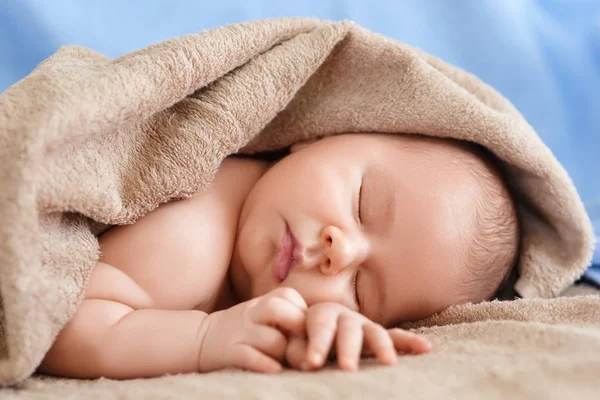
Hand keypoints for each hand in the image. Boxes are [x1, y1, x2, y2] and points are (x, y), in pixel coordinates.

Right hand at [197, 287, 306, 372]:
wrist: (203, 339)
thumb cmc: (247, 330)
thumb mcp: (265, 315)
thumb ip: (290, 317)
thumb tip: (321, 334)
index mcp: (262, 301)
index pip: (290, 296)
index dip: (303, 313)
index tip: (303, 329)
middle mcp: (251, 313)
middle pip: (279, 309)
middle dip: (298, 328)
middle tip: (304, 346)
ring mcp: (240, 332)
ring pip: (271, 338)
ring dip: (283, 352)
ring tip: (286, 362)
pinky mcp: (230, 352)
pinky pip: (250, 356)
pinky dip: (265, 364)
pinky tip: (275, 370)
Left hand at [285, 302, 430, 370]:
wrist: (311, 327)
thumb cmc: (300, 339)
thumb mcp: (294, 341)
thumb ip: (296, 350)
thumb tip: (305, 362)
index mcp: (322, 315)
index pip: (320, 326)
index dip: (317, 343)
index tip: (312, 363)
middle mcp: (346, 317)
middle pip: (349, 329)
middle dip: (348, 349)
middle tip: (347, 368)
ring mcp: (365, 326)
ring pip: (376, 333)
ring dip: (382, 348)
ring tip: (389, 364)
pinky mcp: (379, 338)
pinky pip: (397, 338)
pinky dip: (410, 342)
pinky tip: (426, 348)